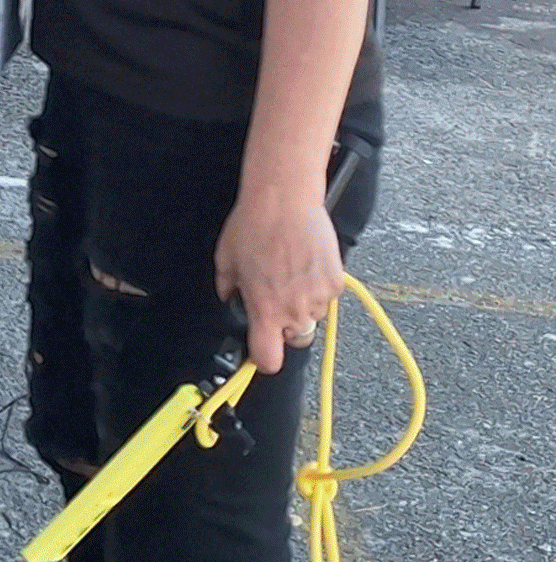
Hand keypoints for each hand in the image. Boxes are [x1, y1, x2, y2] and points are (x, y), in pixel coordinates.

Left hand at [216, 189, 346, 374]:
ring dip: (301, 304)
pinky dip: (317, 286)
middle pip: (295, 339)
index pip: (269, 358)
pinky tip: (304, 263)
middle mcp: (294, 309)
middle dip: (285, 326)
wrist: (285, 201)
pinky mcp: (335, 282)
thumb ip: (227, 288)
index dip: (264, 360)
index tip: (260, 352)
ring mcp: (318, 297)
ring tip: (289, 272)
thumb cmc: (253, 227)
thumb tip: (229, 297)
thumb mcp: (226, 260)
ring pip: (311, 317)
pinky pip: (325, 297)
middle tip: (275, 298)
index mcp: (265, 309)